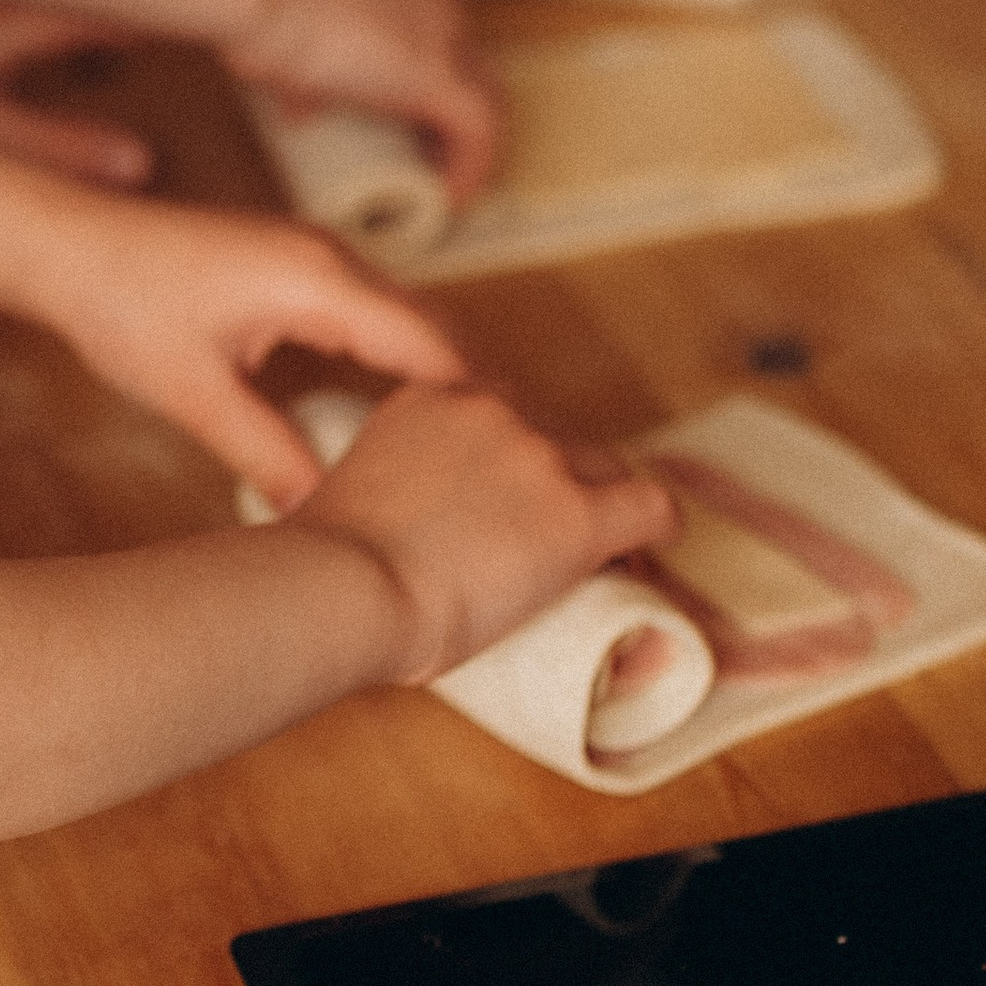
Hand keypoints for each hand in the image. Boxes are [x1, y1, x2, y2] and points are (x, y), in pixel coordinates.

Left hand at [8, 192, 468, 503]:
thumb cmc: (121, 307)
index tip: (515, 461)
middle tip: (509, 467)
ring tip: (473, 448)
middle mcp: (331, 257)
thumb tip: (319, 515)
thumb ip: (264, 455)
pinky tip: (405, 406)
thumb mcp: (195, 396)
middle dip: (475, 395)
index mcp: (318, 282)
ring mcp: (314, 253)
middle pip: (434, 328)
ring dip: (440, 373)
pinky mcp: (294, 260)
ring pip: (406, 315)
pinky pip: (373, 307)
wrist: (66, 245)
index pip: (431, 348)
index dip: (478, 408)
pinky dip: (401, 353)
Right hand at [222, 0, 498, 198]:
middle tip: (422, 143)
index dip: (420, 57)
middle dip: (449, 99)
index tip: (398, 95)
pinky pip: (477, 128)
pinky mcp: (436, 73)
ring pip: (482, 88)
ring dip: (463, 136)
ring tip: (438, 175)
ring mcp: (440, 23)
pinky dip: (470, 165)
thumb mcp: (277, 8)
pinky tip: (452, 195)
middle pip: (464, 49)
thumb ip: (293, 49)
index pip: (430, 8)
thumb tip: (301, 104)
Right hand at [296, 384, 676, 681]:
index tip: (513, 507)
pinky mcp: (578, 513)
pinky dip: (654, 534)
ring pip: (608, 471)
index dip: (518, 466)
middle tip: (548, 542)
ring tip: (595, 565)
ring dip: (602, 512)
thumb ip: (397, 485)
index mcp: (433, 397)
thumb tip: (413, 531)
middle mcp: (493, 409)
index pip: (505, 416)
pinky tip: (639, 562)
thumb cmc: (331, 568)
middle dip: (561, 486)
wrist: (343, 588)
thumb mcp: (359, 491)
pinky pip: (651, 508)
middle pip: (559, 438)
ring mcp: (540, 456)